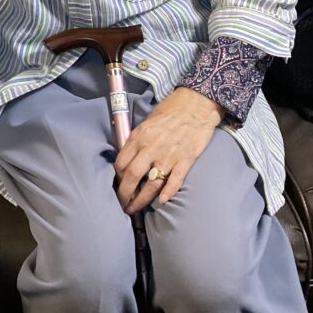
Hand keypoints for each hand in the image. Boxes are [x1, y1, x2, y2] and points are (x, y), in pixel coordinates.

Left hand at [114, 87, 222, 213]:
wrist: (196, 103)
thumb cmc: (170, 110)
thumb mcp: (146, 121)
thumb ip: (137, 140)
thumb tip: (128, 156)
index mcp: (139, 137)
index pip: (121, 163)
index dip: (117, 178)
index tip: (117, 185)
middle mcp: (151, 148)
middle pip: (132, 176)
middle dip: (124, 194)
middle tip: (122, 205)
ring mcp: (168, 155)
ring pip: (151, 184)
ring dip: (142, 200)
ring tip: (136, 209)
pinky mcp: (185, 160)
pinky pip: (174, 180)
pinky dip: (167, 192)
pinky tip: (161, 201)